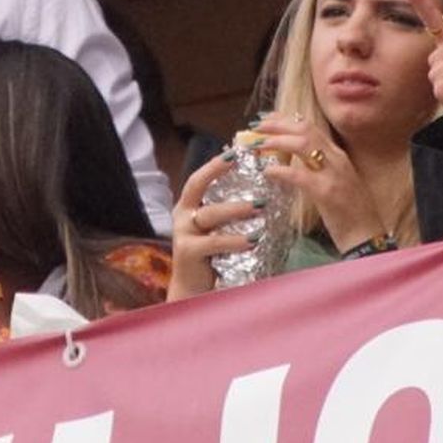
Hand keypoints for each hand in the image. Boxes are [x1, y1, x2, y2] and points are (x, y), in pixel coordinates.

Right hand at [167, 152, 255, 301]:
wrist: (194, 290)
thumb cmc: (212, 257)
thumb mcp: (219, 230)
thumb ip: (230, 212)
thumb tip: (261, 192)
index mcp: (189, 205)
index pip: (199, 178)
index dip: (214, 164)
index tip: (235, 152)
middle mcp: (182, 215)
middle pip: (196, 186)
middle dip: (217, 172)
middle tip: (245, 164)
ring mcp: (183, 233)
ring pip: (210, 214)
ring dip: (236, 208)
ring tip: (260, 206)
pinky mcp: (188, 252)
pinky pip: (213, 242)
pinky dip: (234, 239)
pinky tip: (253, 240)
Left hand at [251, 112, 385, 251]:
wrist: (366, 235)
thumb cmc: (349, 212)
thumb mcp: (333, 181)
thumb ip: (315, 168)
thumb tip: (288, 159)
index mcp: (337, 155)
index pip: (310, 127)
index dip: (286, 120)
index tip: (267, 120)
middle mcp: (336, 159)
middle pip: (305, 130)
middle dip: (278, 125)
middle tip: (257, 127)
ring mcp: (333, 174)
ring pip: (303, 144)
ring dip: (278, 141)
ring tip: (259, 144)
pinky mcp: (327, 192)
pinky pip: (300, 175)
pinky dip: (281, 170)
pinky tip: (268, 171)